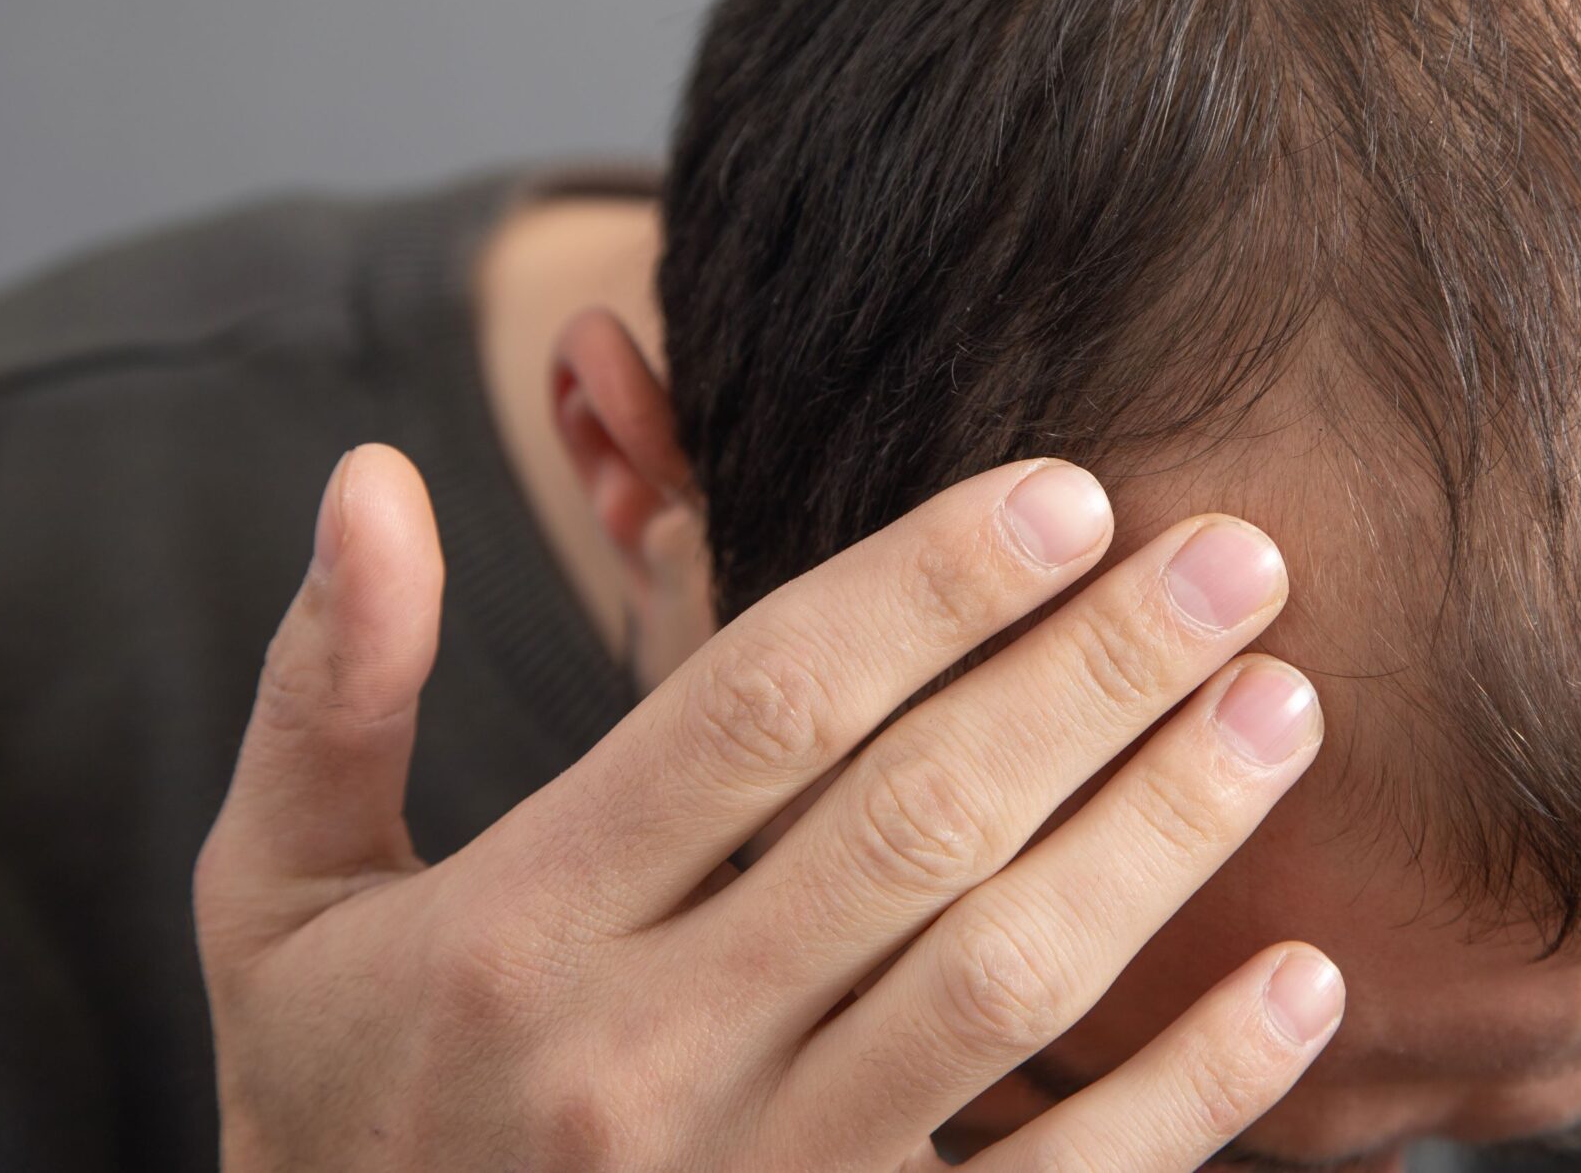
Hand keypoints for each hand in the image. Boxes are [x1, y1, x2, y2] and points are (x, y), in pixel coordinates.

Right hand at [193, 443, 1340, 1169]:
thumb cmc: (342, 1122)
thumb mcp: (277, 912)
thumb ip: (327, 693)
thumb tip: (373, 472)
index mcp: (514, 932)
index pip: (759, 706)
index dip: (928, 583)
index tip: (1069, 492)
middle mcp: (638, 1061)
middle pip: (916, 817)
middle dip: (1094, 671)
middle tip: (1239, 555)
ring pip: (1004, 979)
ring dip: (1165, 835)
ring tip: (1283, 706)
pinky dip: (1195, 1090)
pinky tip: (1304, 977)